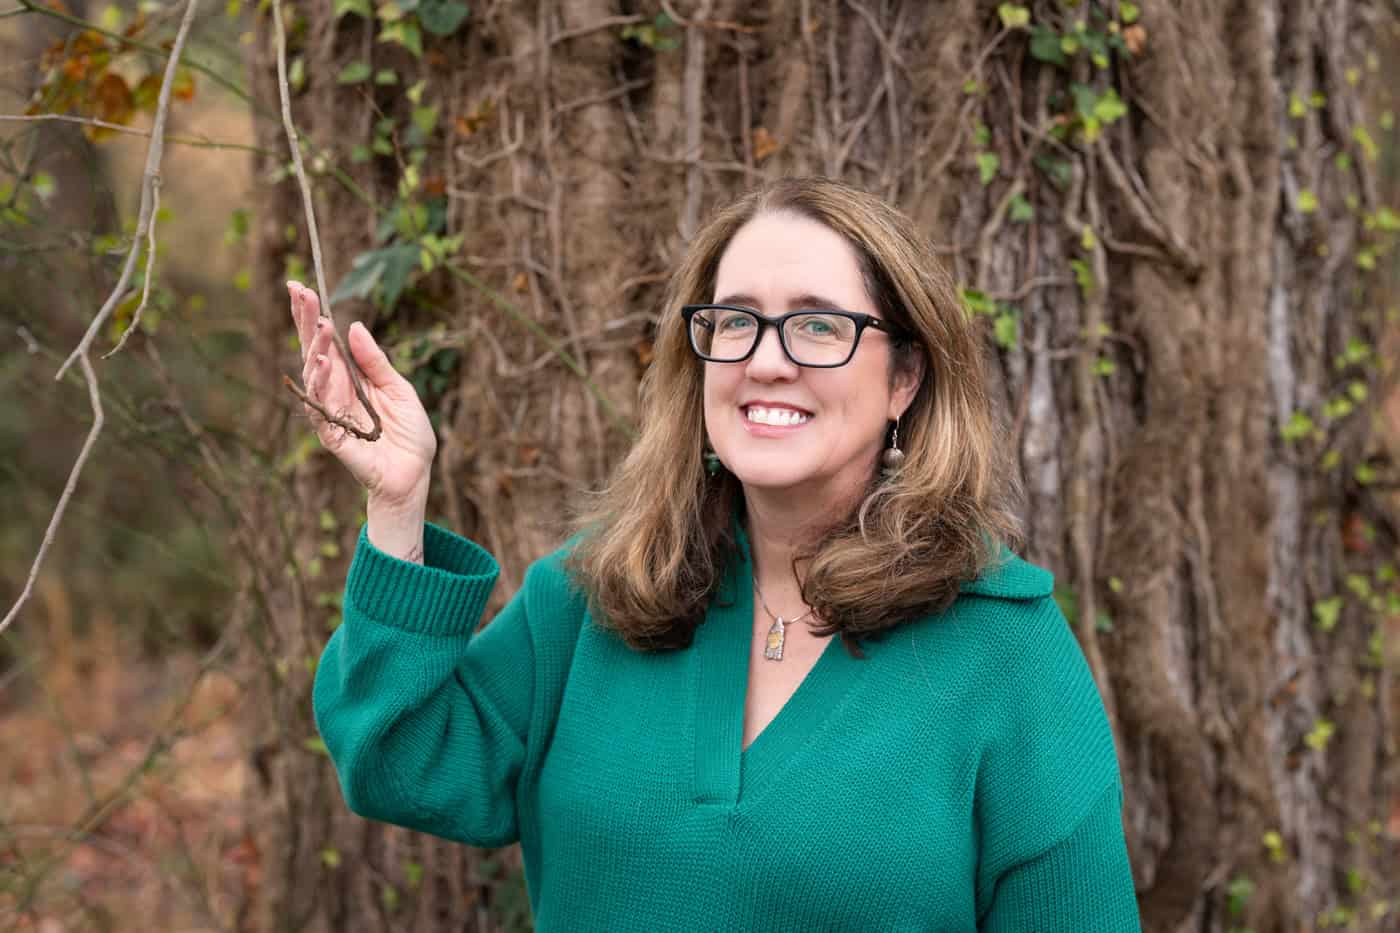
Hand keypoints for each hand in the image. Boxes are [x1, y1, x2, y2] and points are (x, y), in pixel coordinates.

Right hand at [287, 281, 436, 509]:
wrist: (415, 473)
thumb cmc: (407, 433)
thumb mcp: (399, 388)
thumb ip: (375, 361)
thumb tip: (354, 326)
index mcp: (349, 377)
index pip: (325, 341)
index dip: (311, 316)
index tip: (301, 286)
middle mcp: (334, 390)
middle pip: (312, 350)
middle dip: (305, 321)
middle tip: (300, 292)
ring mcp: (330, 411)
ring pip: (313, 375)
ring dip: (316, 348)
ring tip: (322, 326)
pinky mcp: (332, 434)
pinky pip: (320, 406)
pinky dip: (320, 384)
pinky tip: (322, 363)